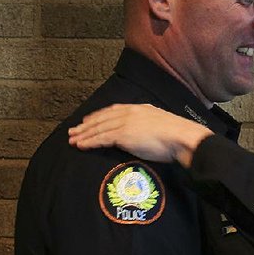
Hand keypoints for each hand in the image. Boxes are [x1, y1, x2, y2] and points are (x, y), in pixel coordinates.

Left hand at [67, 103, 211, 166]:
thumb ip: (148, 127)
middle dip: (86, 125)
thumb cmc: (177, 137)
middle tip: (73, 130)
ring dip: (83, 134)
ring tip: (72, 139)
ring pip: (98, 128)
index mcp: (138, 108)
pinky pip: (101, 138)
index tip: (88, 120)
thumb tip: (144, 135)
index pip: (113, 110)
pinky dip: (89, 141)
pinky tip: (80, 145)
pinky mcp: (123, 134)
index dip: (98, 116)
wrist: (181, 138)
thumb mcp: (161, 126)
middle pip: (101, 118)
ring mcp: (125, 123)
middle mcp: (129, 112)